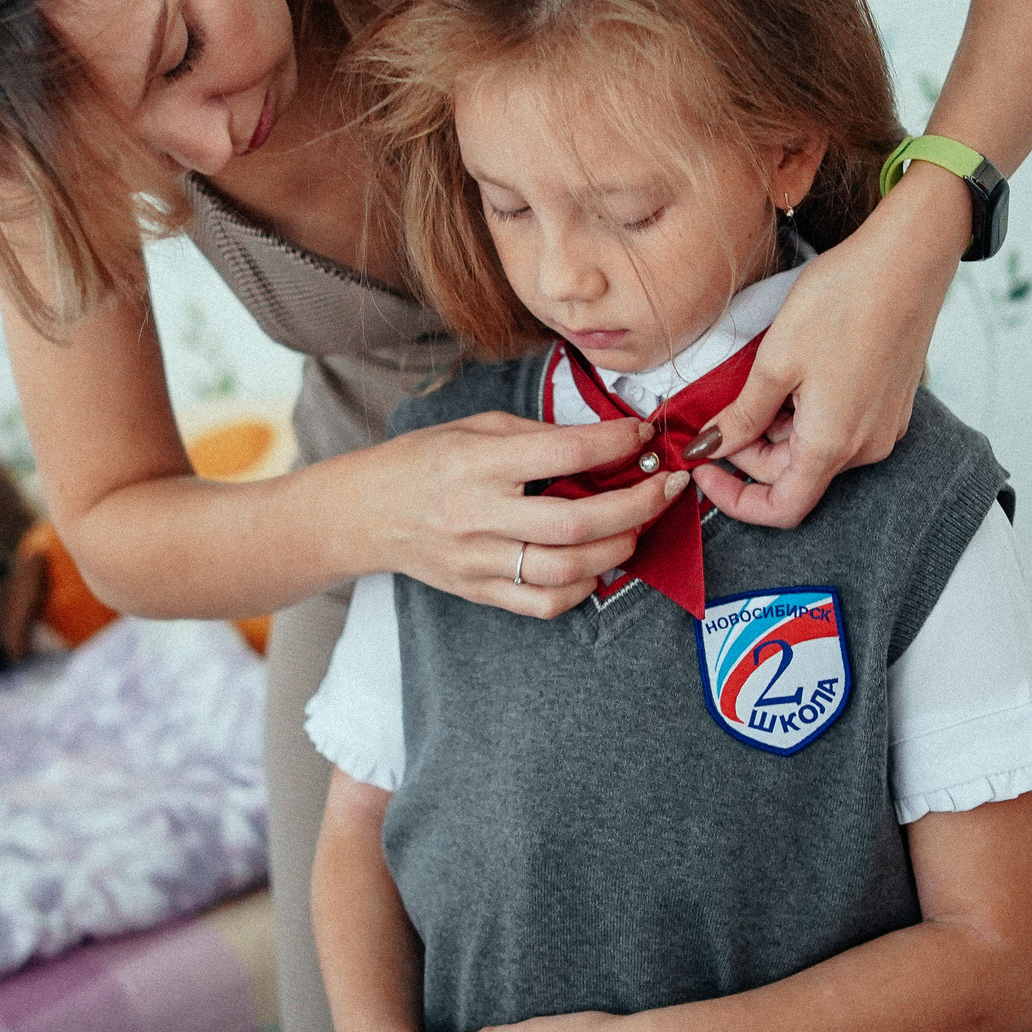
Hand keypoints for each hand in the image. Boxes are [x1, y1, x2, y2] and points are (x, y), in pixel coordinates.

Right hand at [363, 412, 690, 618]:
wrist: (364, 513)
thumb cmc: (423, 461)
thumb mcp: (475, 428)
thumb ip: (539, 436)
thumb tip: (607, 441)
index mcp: (478, 462)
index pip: (564, 452)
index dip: (616, 443)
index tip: (644, 436)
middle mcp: (479, 514)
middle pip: (577, 521)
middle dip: (636, 504)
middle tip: (666, 487)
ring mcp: (479, 560)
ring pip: (567, 568)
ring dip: (619, 548)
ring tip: (637, 526)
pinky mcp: (479, 592)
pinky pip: (544, 603)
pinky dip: (582, 587)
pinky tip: (595, 565)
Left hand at [694, 163, 969, 527]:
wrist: (907, 259)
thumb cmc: (844, 302)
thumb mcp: (775, 361)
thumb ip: (742, 416)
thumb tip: (711, 447)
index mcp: (833, 444)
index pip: (782, 509)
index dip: (735, 500)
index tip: (705, 469)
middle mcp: (865, 446)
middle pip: (793, 476)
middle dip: (750, 452)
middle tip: (722, 409)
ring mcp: (882, 426)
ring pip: (813, 449)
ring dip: (776, 428)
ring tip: (762, 376)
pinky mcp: (889, 405)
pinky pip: (837, 427)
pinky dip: (804, 414)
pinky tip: (793, 373)